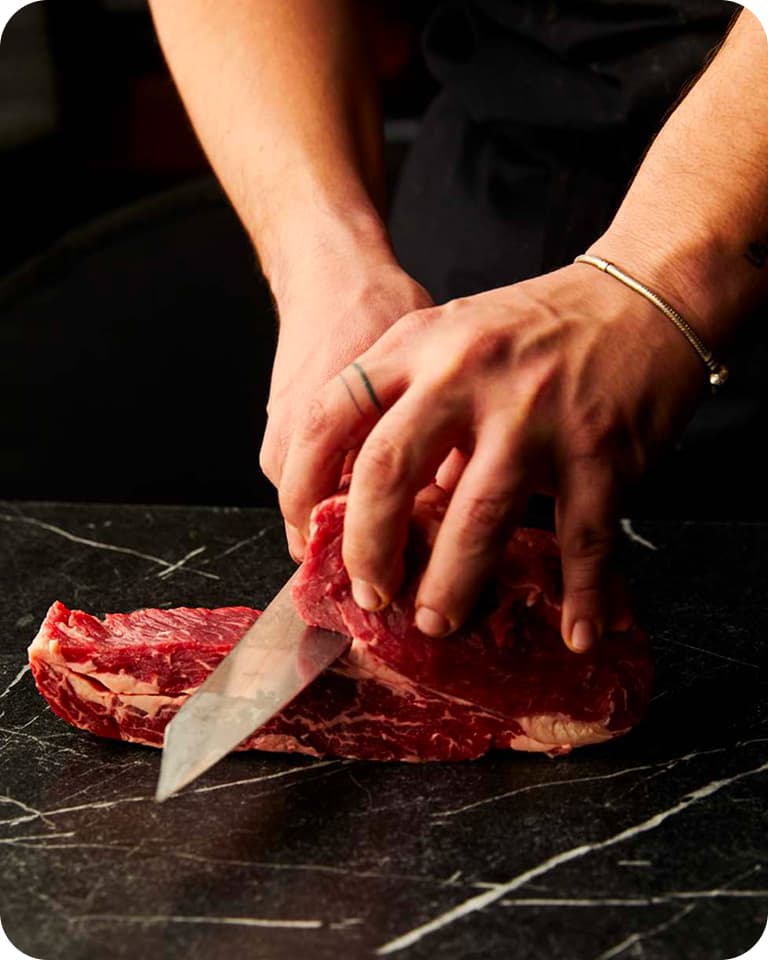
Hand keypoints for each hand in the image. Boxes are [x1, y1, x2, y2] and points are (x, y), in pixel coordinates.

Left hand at [278, 262, 705, 650]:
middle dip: (369, 549)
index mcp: (419, 344)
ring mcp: (534, 411)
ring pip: (477, 517)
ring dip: (453, 584)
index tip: (305, 538)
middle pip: (389, 472)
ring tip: (437, 619)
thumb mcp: (454, 336)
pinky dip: (581, 593)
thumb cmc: (538, 326)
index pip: (331, 415)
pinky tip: (576, 629)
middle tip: (372, 594)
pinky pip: (583, 537)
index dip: (302, 486)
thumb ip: (407, 397)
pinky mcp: (599, 446)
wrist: (640, 293)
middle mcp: (466, 373)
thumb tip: (366, 497)